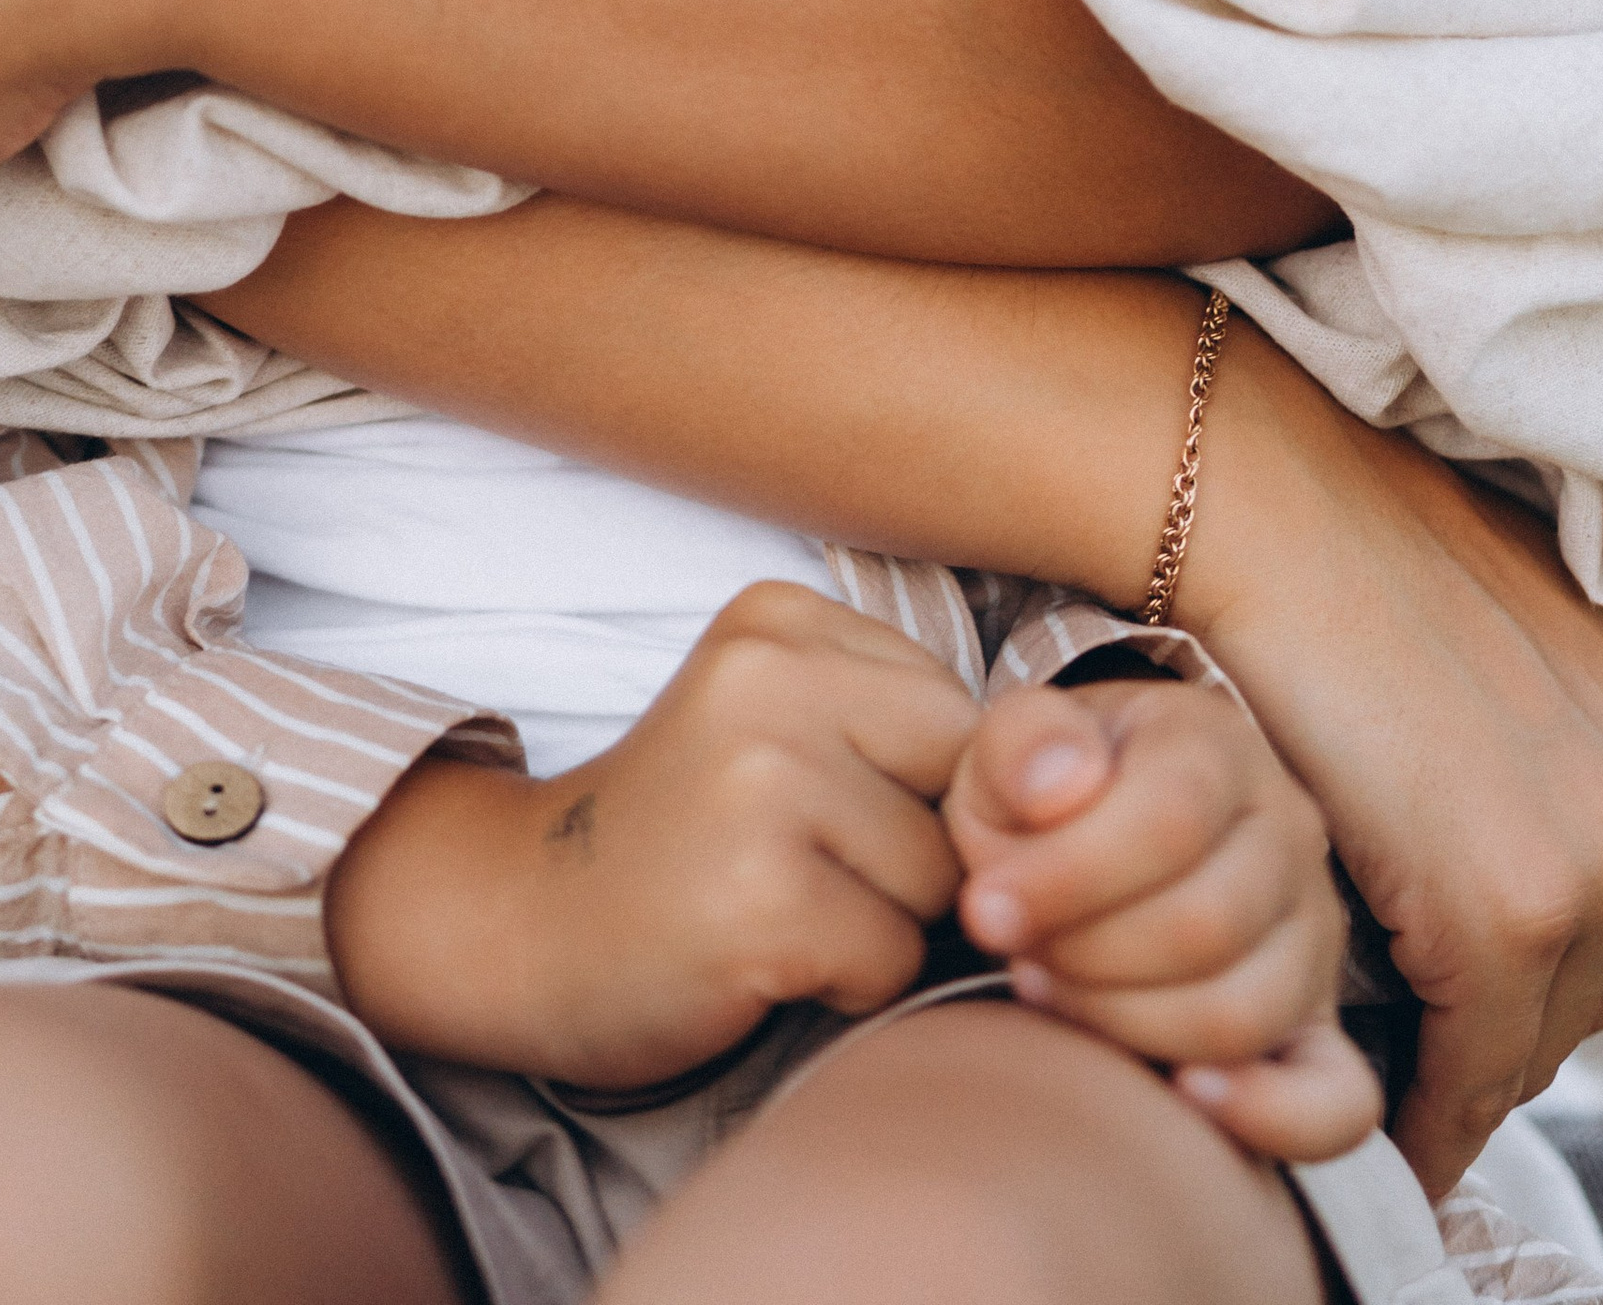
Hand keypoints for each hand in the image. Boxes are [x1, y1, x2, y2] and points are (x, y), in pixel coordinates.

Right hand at [323, 583, 976, 1087]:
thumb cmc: (686, 836)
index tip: (821, 811)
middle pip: (964, 787)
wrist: (521, 925)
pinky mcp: (760, 902)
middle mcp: (769, 680)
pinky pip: (891, 960)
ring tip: (776, 909)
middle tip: (804, 868)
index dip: (917, 788)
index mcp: (778, 616)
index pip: (957, 709)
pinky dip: (847, 985)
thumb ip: (902, 728)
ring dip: (882, 926)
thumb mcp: (781, 724)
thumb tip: (1082, 793)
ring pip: (939, 881)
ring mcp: (761, 787)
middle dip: (919, 852)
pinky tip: (760, 959)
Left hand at [946, 672, 1379, 1163]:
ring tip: (1054, 991)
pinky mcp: (1319, 1031)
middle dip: (1084, 954)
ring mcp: (1314, 938)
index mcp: (1218, 748)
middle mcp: (1288, 836)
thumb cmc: (1049, 798)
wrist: (1094, 832)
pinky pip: (1335, 1100)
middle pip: (1205, 924)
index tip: (986, 908)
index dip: (1067, 877)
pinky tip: (1185, 1095)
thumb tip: (1060, 783)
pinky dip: (1268, 1114)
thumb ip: (1024, 744)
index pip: (1171, 818)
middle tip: (1017, 952)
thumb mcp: (1013, 748)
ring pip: (1242, 1012)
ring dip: (1125, 1022)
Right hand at [1175, 335, 1602, 1195]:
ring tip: (1384, 1075)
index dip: (1539, 977)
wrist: (1277, 508)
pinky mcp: (1507, 916)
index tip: (1467, 1011)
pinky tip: (1383, 1119)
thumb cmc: (1381, 562)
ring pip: (1536, 1041)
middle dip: (1507, 1027)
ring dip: (1465, 1069)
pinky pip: (1475, 1073)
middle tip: (1409, 1044)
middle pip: (1591, 995)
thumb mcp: (1546, 649)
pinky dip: (1430, 1110)